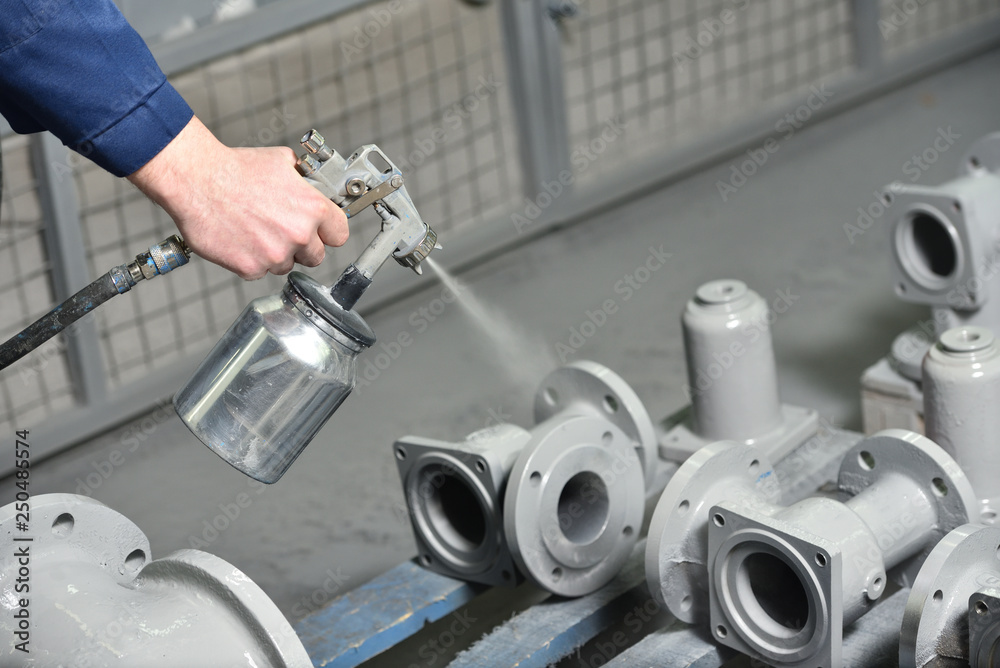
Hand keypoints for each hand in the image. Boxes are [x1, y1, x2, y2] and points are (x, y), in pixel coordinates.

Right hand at [128, 116, 347, 279]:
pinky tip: (240, 239)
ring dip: (276, 254)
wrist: (197, 180)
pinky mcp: (250, 268)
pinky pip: (259, 272)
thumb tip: (313, 184)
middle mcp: (299, 234)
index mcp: (313, 208)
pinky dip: (251, 260)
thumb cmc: (235, 168)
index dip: (329, 232)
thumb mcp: (281, 161)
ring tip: (255, 231)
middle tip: (283, 232)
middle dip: (302, 247)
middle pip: (316, 256)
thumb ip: (304, 180)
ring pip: (286, 265)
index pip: (340, 234)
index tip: (321, 231)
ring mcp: (275, 254)